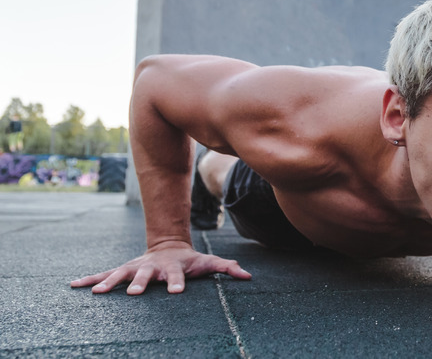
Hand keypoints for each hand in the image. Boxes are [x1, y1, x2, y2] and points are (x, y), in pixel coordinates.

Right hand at [70, 241, 251, 294]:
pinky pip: (104, 275)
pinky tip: (73, 285)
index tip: (176, 291)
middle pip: (146, 276)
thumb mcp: (209, 263)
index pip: (178, 276)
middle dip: (141, 284)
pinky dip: (90, 280)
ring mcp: (136, 268)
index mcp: (173, 268)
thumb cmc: (190, 260)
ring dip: (110, 283)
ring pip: (121, 275)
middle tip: (136, 293)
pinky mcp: (123, 270)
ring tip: (98, 293)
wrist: (169, 247)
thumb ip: (227, 268)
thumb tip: (248, 276)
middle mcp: (152, 268)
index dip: (178, 282)